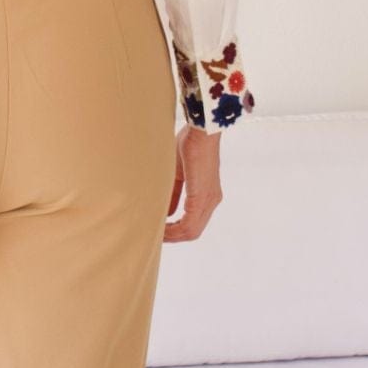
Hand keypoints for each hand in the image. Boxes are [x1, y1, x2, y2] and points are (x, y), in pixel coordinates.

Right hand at [163, 123, 222, 242]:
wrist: (201, 131)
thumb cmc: (190, 144)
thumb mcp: (178, 173)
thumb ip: (174, 193)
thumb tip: (166, 212)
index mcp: (207, 194)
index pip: (193, 222)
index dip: (176, 230)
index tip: (160, 230)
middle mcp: (212, 200)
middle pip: (193, 231)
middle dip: (173, 237)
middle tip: (155, 236)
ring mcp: (209, 200)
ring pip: (191, 231)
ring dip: (172, 235)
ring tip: (156, 234)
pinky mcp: (202, 197)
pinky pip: (189, 224)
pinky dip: (174, 229)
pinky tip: (161, 227)